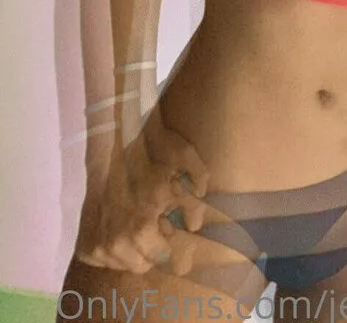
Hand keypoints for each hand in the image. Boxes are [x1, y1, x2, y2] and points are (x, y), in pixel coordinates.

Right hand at [75, 109, 208, 274]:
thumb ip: (194, 202)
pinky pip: (102, 260)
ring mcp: (99, 246)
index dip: (168, 243)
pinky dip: (110, 249)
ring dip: (129, 250)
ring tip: (132, 225)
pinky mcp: (85, 245)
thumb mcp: (182, 170)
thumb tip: (195, 227)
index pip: (163, 257)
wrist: (109, 146)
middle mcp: (118, 244)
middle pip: (142, 265)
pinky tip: (115, 226)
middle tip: (150, 227)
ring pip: (122, 264)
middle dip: (150, 248)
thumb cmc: (149, 155)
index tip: (165, 230)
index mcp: (142, 230)